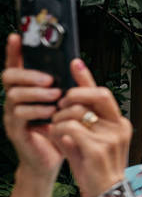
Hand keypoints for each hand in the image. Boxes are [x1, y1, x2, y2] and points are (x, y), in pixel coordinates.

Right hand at [1, 33, 64, 178]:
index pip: (15, 66)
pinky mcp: (15, 130)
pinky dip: (37, 111)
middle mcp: (14, 100)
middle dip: (29, 75)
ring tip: (55, 96)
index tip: (16, 36)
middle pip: (9, 77)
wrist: (52, 160)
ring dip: (36, 93)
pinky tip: (51, 114)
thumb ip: (67, 86)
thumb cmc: (59, 130)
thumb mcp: (65, 105)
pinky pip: (19, 115)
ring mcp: (11, 115)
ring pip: (14, 95)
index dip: (14, 51)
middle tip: (49, 79)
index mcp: (26, 90)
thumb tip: (76, 63)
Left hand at [48, 60, 131, 196]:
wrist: (107, 195)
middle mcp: (118, 126)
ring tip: (57, 130)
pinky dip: (59, 132)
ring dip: (59, 119)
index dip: (86, 77)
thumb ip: (81, 122)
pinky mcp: (98, 148)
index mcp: (119, 123)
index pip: (102, 93)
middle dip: (71, 97)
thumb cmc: (97, 169)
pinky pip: (69, 128)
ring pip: (76, 112)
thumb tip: (65, 103)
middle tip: (60, 107)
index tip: (74, 62)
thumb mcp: (91, 141)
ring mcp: (110, 137)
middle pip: (93, 95)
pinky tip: (60, 140)